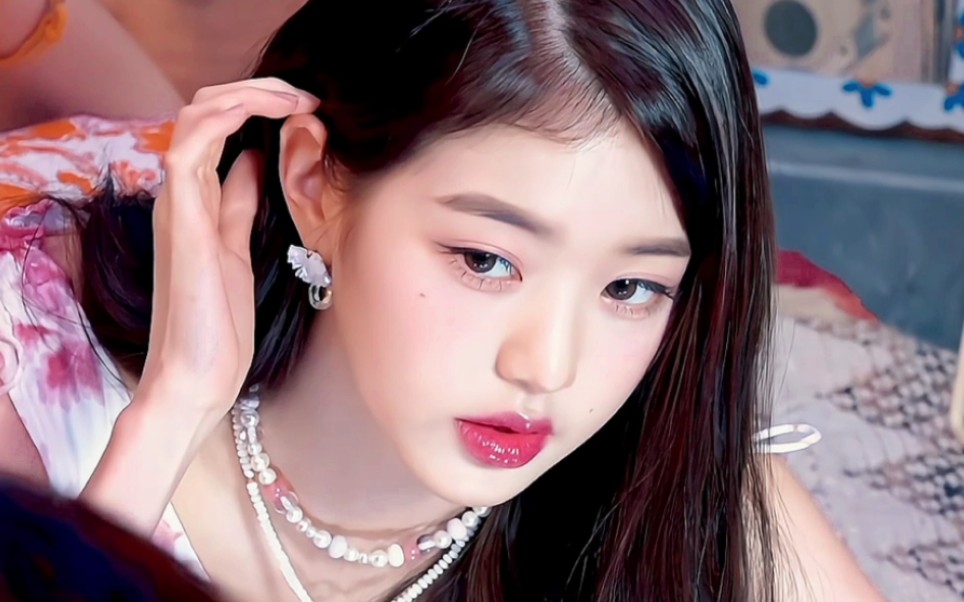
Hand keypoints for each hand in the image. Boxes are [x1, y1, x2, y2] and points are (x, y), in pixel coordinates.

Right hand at [141, 78, 318, 429]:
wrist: (193, 377)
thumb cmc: (216, 326)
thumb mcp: (238, 252)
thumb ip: (239, 207)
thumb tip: (254, 166)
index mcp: (198, 202)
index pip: (219, 130)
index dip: (260, 108)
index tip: (308, 109)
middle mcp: (183, 194)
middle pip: (208, 111)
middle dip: (258, 91)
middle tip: (307, 96)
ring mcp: (178, 204)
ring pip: (198, 116)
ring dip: (248, 95)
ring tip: (296, 98)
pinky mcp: (181, 219)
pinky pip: (190, 146)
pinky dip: (227, 116)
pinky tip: (269, 113)